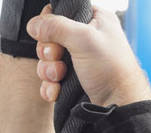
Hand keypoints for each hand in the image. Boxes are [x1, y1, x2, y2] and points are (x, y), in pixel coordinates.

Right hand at [28, 4, 150, 105]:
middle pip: (49, 39)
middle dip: (49, 54)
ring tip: (60, 78)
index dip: (50, 26)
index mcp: (93, 19)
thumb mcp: (84, 40)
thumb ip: (57, 27)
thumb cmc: (111, 68)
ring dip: (49, 72)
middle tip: (59, 60)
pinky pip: (49, 79)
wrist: (117, 102)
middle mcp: (84, 37)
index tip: (54, 39)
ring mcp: (77, 59)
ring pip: (47, 61)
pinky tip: (57, 91)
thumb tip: (33, 23)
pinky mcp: (71, 78)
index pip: (60, 13)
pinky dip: (50, 86)